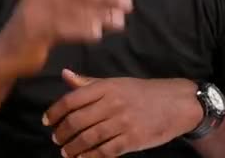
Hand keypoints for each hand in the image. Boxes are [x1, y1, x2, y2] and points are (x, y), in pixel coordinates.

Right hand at [0, 0, 133, 75]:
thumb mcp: (44, 3)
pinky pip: (63, 29)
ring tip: (120, 20)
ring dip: (99, 15)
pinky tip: (97, 34)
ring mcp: (35, 12)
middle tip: (128, 0)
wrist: (5, 54)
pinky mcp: (35, 32)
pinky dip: (81, 30)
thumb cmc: (31, 27)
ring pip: (73, 11)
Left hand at [43, 69, 202, 156]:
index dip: (55, 111)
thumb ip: (89, 82)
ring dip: (72, 148)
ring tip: (66, 151)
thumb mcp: (116, 82)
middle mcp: (113, 103)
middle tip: (56, 138)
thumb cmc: (143, 92)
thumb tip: (65, 75)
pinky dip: (90, 157)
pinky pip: (105, 151)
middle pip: (77, 121)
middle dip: (62, 133)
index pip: (72, 99)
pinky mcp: (132, 140)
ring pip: (88, 138)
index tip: (47, 121)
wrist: (177, 103)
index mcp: (107, 86)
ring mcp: (123, 122)